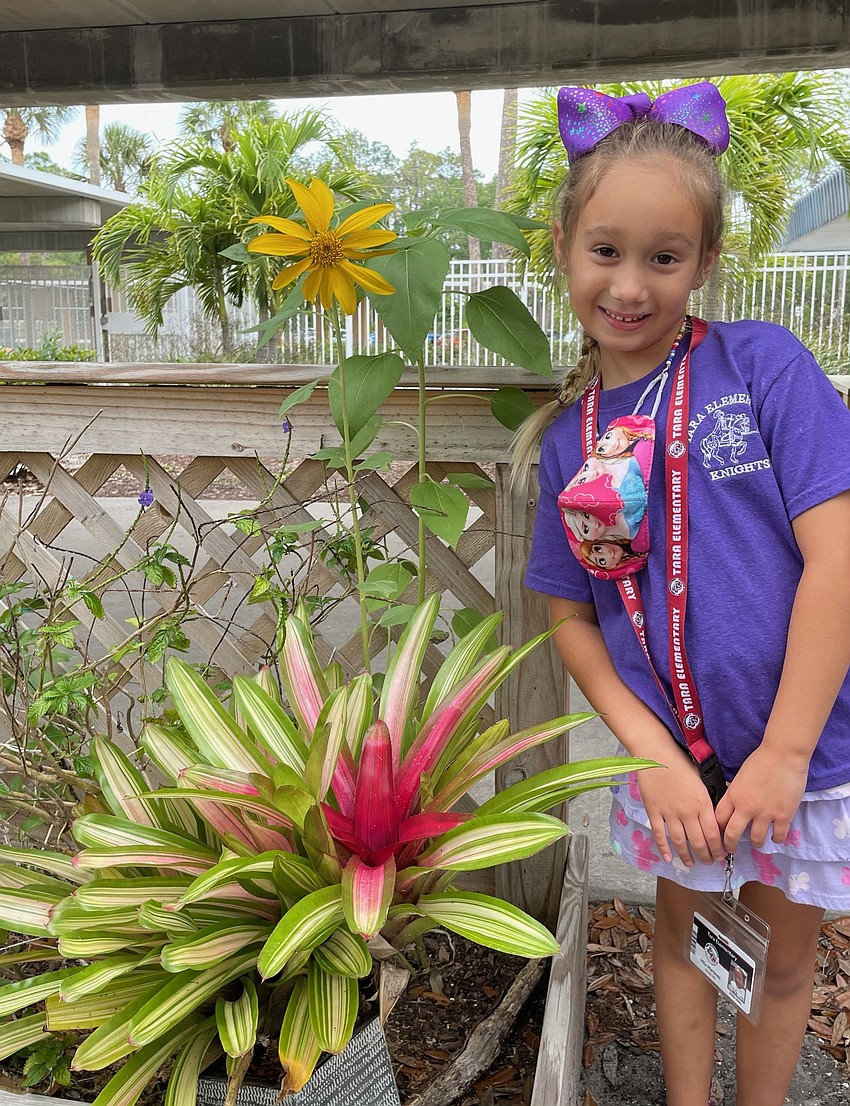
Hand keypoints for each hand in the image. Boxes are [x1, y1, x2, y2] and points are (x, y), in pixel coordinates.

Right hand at [636, 748, 725, 866]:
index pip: (713, 833)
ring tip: (691, 863)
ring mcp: (669, 813)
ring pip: (680, 841)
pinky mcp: (653, 811)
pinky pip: (659, 834)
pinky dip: (664, 848)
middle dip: (706, 855)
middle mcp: (687, 811)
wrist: (656, 754)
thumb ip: (707, 800)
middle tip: (708, 862)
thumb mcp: (702, 780)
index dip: (718, 848)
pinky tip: (669, 857)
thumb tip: (713, 816)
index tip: (720, 855)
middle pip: (699, 841)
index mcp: (702, 803)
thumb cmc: (680, 762)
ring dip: (687, 856)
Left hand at [714, 745, 807, 852]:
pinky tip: (775, 837)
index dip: (717, 828)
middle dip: (730, 845)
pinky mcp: (784, 816)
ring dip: (755, 843)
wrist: (783, 754)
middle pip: (732, 834)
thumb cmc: (762, 760)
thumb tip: (735, 806)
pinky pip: (778, 836)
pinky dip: (776, 839)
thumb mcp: (740, 777)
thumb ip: (737, 793)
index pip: (718, 819)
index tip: (719, 833)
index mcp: (733, 795)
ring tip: (756, 842)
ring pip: (756, 839)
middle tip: (731, 849)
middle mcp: (747, 807)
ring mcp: (766, 813)